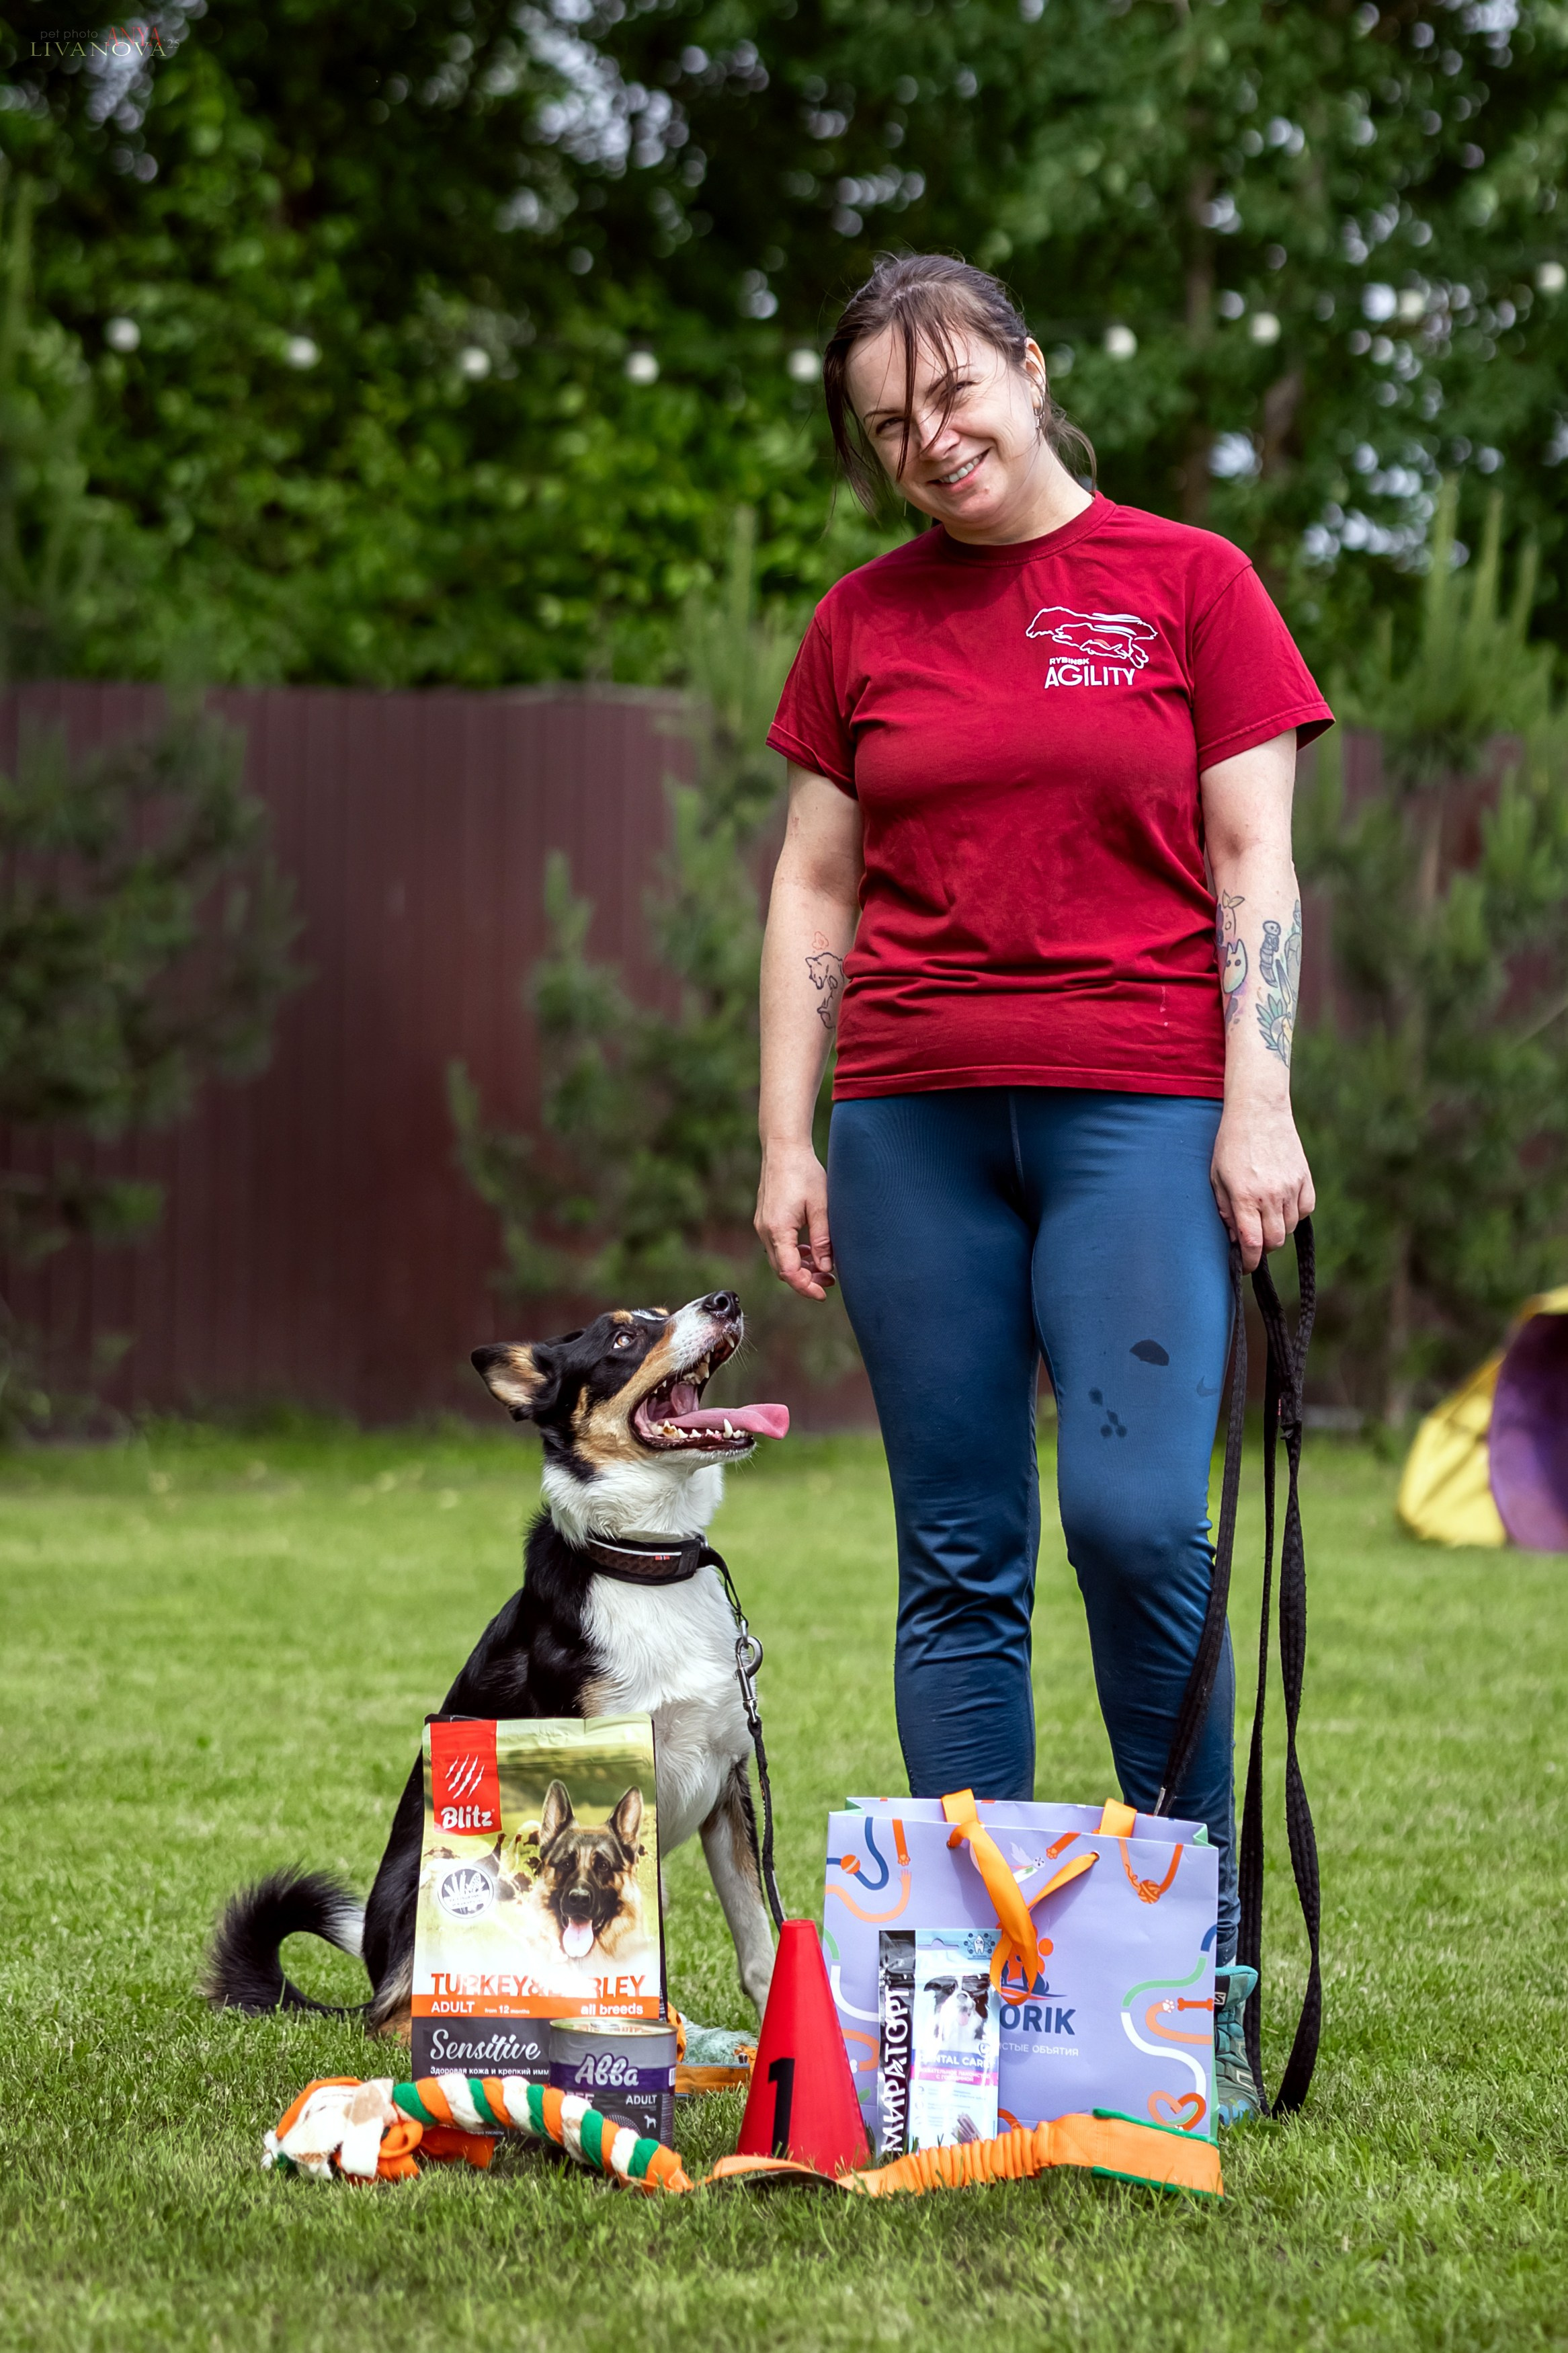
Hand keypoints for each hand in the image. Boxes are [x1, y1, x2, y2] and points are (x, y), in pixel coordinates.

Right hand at [755, 1140, 835, 1300]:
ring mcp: (763, 1226)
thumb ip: (822, 1240)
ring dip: (801, 1267)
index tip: (823, 1294)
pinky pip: (778, 1246)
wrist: (783, 1149)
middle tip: (830, 1282)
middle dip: (806, 1280)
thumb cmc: (804, 1173)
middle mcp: (765, 1231)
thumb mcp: (821, 1207)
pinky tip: (811, 1250)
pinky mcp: (766, 1220)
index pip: (789, 1272)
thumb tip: (826, 1268)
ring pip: (780, 1259)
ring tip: (825, 1268)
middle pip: (782, 1270)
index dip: (806, 1287)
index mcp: (778, 1230)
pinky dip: (794, 1254)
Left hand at [1210, 1096, 1314, 1272]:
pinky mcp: (1305, 1178)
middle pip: (1274, 1242)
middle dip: (1261, 1247)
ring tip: (1263, 1215)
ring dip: (1276, 1229)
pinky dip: (1294, 1214)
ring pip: (1289, 1227)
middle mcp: (1271, 1195)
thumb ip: (1225, 1209)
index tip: (1244, 1266)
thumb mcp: (1217, 1177)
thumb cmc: (1231, 1144)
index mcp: (1245, 1197)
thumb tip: (1234, 1237)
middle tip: (1252, 1239)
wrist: (1258, 1111)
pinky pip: (1305, 1210)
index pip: (1252, 1244)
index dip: (1248, 1262)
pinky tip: (1281, 1204)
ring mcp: (1291, 1187)